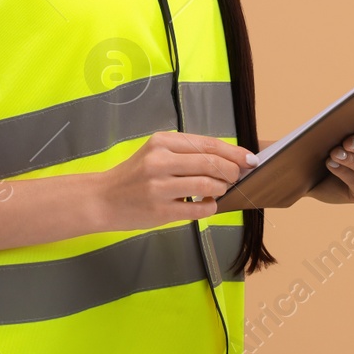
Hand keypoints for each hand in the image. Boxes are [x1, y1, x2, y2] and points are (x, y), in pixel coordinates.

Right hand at [97, 132, 258, 231]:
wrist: (103, 198)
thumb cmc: (134, 175)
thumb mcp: (155, 153)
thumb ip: (186, 153)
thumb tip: (228, 159)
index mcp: (161, 142)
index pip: (207, 144)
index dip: (234, 152)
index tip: (250, 159)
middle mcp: (159, 161)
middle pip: (211, 164)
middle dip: (232, 172)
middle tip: (237, 177)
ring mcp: (159, 187)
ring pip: (208, 186)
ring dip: (221, 189)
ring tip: (218, 190)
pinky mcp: (160, 210)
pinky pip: (199, 210)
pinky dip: (210, 207)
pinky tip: (207, 204)